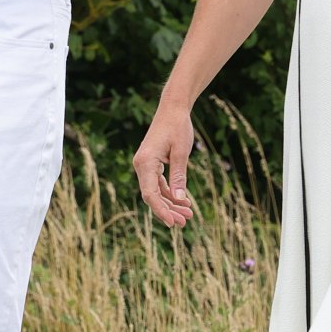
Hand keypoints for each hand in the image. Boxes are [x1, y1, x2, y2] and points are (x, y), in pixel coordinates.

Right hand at [134, 100, 195, 229]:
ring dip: (171, 204)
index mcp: (145, 162)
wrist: (173, 108)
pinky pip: (159, 184)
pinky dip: (170, 193)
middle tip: (186, 221)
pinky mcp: (152, 164)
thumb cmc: (177, 127)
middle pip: (152, 196)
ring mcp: (145, 165)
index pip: (150, 194)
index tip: (173, 223)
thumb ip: (179, 176)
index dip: (161, 210)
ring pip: (156, 192)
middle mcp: (141, 165)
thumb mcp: (182, 152)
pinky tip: (184, 202)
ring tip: (188, 214)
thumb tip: (179, 200)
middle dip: (169, 210)